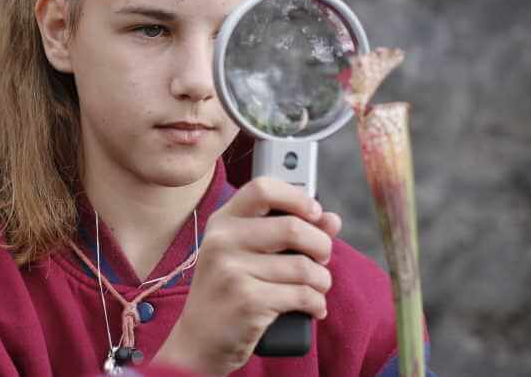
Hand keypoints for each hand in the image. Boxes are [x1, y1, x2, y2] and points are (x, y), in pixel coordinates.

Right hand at [153, 177, 341, 375]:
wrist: (198, 342)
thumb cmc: (228, 293)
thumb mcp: (248, 255)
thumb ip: (289, 232)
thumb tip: (332, 220)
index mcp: (222, 222)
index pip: (262, 188)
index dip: (296, 197)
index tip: (314, 213)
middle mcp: (222, 241)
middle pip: (293, 227)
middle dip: (321, 245)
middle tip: (322, 259)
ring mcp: (231, 271)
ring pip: (304, 266)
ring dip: (322, 280)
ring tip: (317, 288)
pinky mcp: (247, 301)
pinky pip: (302, 295)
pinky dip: (316, 303)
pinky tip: (313, 308)